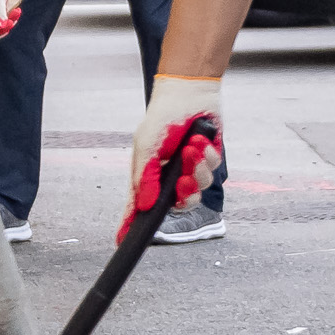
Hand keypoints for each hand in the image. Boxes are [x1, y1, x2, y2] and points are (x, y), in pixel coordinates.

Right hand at [0, 0, 19, 37]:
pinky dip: (12, 16)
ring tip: (15, 12)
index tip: (0, 33)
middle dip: (5, 27)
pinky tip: (16, 10)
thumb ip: (0, 14)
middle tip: (11, 20)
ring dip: (11, 20)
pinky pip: (6, 19)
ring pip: (2, 25)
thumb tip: (1, 25)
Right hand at [125, 75, 222, 227]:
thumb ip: (145, 177)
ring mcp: (189, 170)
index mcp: (148, 176)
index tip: (123, 241)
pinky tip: (201, 140)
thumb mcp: (146, 146)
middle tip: (184, 178)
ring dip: (197, 168)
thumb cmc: (162, 116)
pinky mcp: (207, 161)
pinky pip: (212, 172)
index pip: (138, 207)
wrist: (189, 93)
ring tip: (192, 147)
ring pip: (198, 189)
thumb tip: (144, 205)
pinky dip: (207, 156)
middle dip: (185, 191)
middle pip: (178, 204)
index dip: (130, 225)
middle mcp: (168, 178)